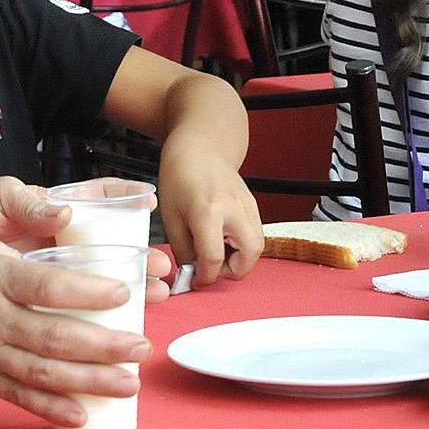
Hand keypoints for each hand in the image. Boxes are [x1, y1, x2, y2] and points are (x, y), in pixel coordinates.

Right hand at [0, 228, 155, 425]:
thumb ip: (19, 254)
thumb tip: (67, 249)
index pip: (47, 285)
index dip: (89, 291)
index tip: (124, 291)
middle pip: (54, 336)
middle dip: (105, 345)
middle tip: (143, 347)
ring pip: (43, 372)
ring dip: (90, 380)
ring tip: (129, 383)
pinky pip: (16, 395)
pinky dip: (50, 409)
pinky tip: (82, 416)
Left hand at [156, 145, 262, 284]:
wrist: (200, 148)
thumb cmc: (179, 177)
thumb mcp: (170, 216)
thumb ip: (182, 249)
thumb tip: (191, 273)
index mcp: (208, 211)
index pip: (214, 258)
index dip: (205, 277)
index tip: (196, 280)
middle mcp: (234, 209)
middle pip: (249, 256)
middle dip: (232, 272)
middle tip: (212, 269)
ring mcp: (248, 206)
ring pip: (258, 247)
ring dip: (241, 260)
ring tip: (216, 253)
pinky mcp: (254, 206)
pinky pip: (257, 235)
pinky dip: (244, 246)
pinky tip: (224, 240)